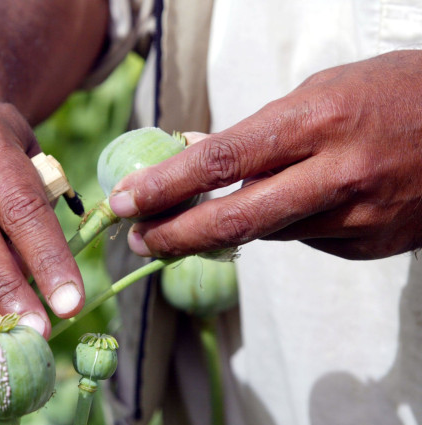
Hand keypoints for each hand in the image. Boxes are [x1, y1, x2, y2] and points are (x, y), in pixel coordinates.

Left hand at [108, 50, 421, 259]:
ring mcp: (358, 216)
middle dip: (175, 236)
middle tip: (138, 241)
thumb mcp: (319, 90)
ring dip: (223, 231)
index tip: (124, 202)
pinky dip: (281, 226)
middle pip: (234, 220)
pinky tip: (288, 205)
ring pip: (266, 235)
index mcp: (317, 121)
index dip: (164, 187)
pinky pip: (305, 239)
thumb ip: (255, 130)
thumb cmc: (391, 93)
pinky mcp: (372, 244)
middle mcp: (337, 174)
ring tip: (194, 220)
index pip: (220, 161)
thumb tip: (192, 153)